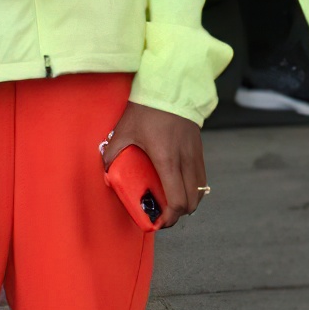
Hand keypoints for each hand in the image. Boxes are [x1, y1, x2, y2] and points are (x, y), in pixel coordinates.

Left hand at [103, 101, 207, 226]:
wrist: (171, 88)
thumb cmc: (147, 109)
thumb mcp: (125, 130)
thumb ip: (113, 151)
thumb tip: (107, 170)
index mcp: (167, 160)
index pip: (176, 200)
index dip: (169, 217)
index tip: (157, 221)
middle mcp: (185, 161)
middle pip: (191, 202)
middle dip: (177, 214)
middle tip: (161, 214)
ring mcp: (195, 156)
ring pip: (199, 191)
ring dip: (187, 202)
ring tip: (170, 202)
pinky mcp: (199, 150)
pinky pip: (201, 178)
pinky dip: (192, 188)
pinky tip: (179, 185)